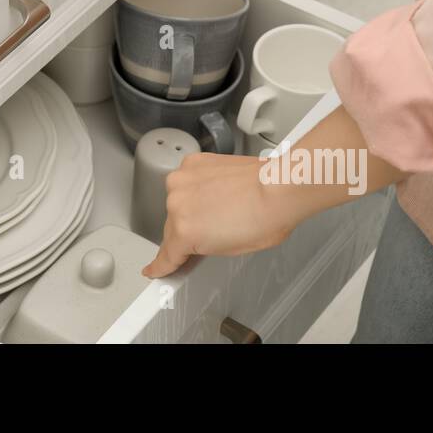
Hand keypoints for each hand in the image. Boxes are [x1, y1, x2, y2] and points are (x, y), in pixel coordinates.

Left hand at [141, 107, 407, 278]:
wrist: (285, 187)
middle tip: (229, 227)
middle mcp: (182, 179)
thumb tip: (236, 198)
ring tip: (231, 235)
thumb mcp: (247, 177)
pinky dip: (164, 266)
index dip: (188, 215)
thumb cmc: (279, 181)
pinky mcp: (183, 227)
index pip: (184, 198)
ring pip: (178, 234)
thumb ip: (227, 186)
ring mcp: (179, 203)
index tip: (180, 225)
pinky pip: (169, 255)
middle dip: (197, 226)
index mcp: (198, 164)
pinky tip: (158, 274)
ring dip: (196, 242)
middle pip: (178, 215)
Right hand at [142, 153, 293, 277]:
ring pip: (178, 200)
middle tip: (215, 229)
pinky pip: (187, 180)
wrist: (279, 186)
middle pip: (172, 226)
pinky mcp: (192, 163)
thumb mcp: (231, 250)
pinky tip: (218, 188)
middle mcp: (177, 203)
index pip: (166, 255)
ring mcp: (183, 179)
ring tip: (222, 205)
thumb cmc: (265, 217)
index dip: (160, 266)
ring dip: (192, 204)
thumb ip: (203, 248)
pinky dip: (198, 185)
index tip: (153, 269)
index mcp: (185, 232)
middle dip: (188, 230)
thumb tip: (196, 244)